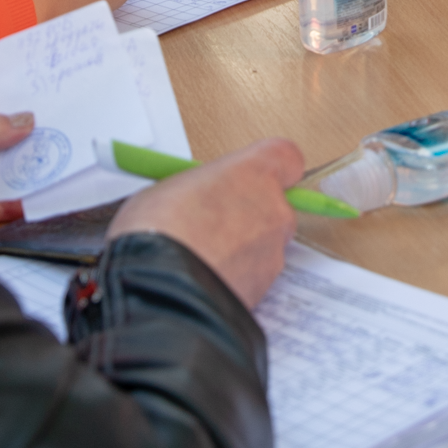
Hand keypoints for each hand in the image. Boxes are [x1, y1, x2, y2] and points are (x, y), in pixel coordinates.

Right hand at [109, 137, 304, 306]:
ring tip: (202, 255)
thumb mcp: (169, 187)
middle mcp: (274, 209)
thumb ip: (200, 188)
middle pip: (275, 205)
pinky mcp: (266, 289)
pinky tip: (206, 277)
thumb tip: (191, 197)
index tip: (247, 176)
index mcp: (255, 173)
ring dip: (240, 249)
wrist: (164, 288)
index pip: (285, 158)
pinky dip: (236, 277)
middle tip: (213, 220)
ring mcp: (273, 252)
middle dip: (249, 214)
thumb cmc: (162, 230)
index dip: (267, 169)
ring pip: (265, 245)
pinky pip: (254, 277)